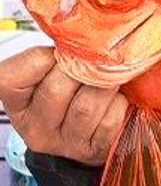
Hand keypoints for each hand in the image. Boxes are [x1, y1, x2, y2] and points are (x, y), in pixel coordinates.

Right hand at [0, 46, 127, 165]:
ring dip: (106, 86)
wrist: (91, 134)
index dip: (51, 55)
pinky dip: (119, 105)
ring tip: (112, 79)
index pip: (24, 68)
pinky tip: (117, 101)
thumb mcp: (54, 72)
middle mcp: (35, 127)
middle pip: (57, 88)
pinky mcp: (92, 151)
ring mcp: (63, 143)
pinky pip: (109, 120)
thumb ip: (61, 55)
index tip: (65, 53)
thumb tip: (88, 34)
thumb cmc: (73, 91)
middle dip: (85, 69)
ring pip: (86, 106)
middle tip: (99, 62)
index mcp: (17, 101)